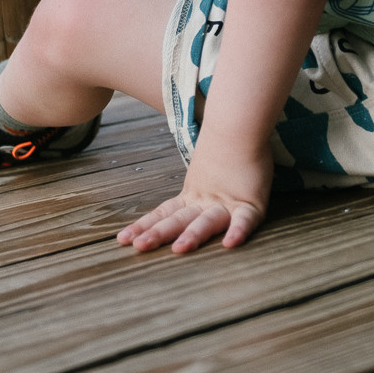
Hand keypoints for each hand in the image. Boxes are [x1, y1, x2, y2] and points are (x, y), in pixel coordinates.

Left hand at [118, 145, 271, 252]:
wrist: (239, 122)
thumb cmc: (225, 143)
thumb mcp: (203, 170)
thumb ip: (195, 184)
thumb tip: (183, 187)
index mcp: (192, 194)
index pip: (163, 213)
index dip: (144, 227)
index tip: (122, 239)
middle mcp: (204, 201)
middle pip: (178, 220)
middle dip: (158, 234)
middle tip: (139, 247)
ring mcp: (227, 202)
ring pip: (207, 221)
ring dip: (192, 235)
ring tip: (179, 249)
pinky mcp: (251, 202)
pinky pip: (245, 220)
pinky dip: (239, 230)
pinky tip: (231, 244)